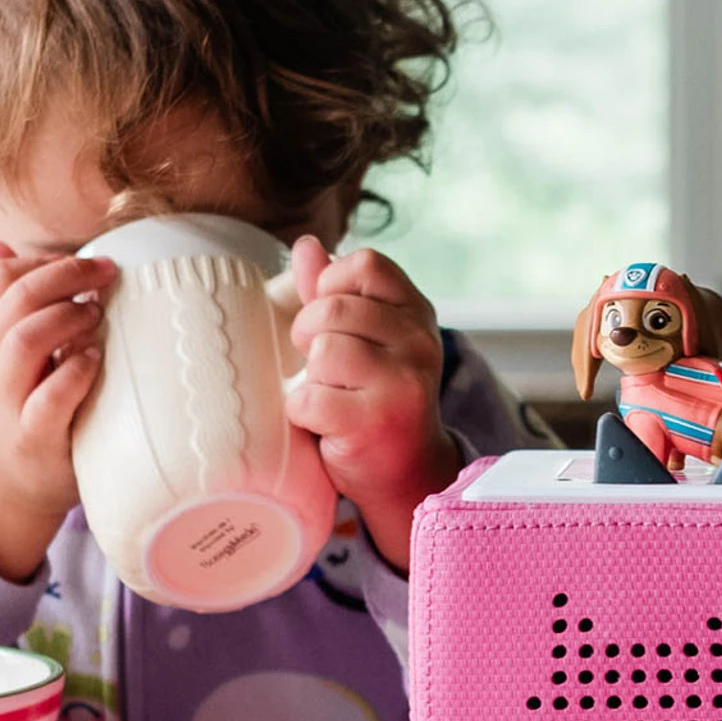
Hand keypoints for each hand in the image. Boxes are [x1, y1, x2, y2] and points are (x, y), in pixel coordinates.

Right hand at [0, 240, 117, 581]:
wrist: (5, 490)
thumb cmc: (21, 409)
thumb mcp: (5, 355)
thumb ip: (7, 304)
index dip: (44, 260)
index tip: (88, 263)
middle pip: (13, 301)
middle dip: (63, 277)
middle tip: (106, 274)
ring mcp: (7, 406)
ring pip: (21, 343)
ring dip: (66, 319)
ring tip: (98, 317)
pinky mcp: (32, 441)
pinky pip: (47, 401)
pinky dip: (73, 374)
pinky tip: (94, 360)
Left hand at [284, 236, 462, 572]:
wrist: (408, 475)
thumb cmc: (378, 399)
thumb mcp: (368, 338)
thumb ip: (334, 291)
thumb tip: (307, 245)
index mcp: (417, 313)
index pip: (365, 266)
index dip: (332, 285)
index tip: (332, 317)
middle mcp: (418, 343)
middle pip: (333, 308)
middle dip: (308, 333)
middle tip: (320, 365)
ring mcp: (400, 383)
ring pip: (322, 351)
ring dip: (310, 375)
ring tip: (329, 394)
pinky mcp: (373, 422)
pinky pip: (310, 397)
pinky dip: (303, 413)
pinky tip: (325, 424)